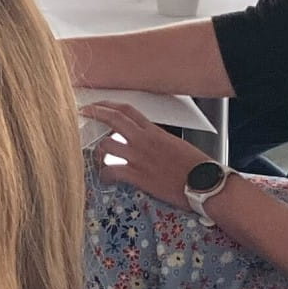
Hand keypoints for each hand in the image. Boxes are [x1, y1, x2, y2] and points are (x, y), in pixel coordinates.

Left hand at [80, 101, 205, 208]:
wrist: (205, 183)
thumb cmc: (197, 167)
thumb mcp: (177, 145)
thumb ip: (159, 140)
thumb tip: (149, 142)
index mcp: (154, 131)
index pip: (127, 110)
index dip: (109, 105)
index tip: (98, 105)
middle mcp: (144, 140)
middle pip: (113, 119)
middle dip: (94, 113)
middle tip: (82, 113)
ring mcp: (139, 157)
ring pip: (106, 145)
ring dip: (97, 151)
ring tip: (96, 158)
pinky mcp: (138, 176)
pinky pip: (111, 171)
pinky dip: (104, 174)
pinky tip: (105, 178)